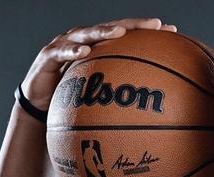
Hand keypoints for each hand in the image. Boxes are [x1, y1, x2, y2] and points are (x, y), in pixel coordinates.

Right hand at [21, 18, 177, 109]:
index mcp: (101, 47)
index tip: (173, 31)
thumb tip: (156, 116)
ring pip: (86, 34)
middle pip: (113, 28)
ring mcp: (65, 44)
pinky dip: (72, 50)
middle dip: (134, 25)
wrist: (40, 106)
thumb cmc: (74, 100)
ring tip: (119, 32)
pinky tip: (84, 52)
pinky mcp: (48, 55)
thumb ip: (124, 97)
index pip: (129, 35)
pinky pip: (61, 52)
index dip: (148, 31)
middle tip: (154, 24)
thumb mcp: (102, 97)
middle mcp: (85, 40)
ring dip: (103, 31)